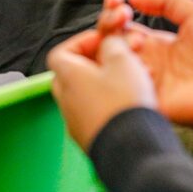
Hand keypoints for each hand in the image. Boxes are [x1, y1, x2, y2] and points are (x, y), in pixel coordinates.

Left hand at [48, 32, 155, 151]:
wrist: (130, 150)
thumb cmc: (122, 104)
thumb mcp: (123, 60)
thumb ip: (112, 44)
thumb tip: (108, 42)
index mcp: (66, 77)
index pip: (60, 53)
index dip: (81, 42)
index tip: (101, 40)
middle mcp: (65, 100)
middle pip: (73, 73)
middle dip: (96, 63)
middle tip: (117, 60)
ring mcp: (76, 122)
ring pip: (88, 94)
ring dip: (107, 83)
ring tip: (132, 81)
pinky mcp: (91, 138)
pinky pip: (97, 114)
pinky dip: (111, 104)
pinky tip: (132, 103)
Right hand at [124, 0, 192, 159]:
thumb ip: (166, 0)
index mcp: (156, 44)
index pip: (122, 27)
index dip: (114, 12)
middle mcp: (146, 62)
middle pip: (110, 42)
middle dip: (109, 24)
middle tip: (122, 16)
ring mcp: (144, 82)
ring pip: (110, 63)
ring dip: (113, 46)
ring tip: (135, 39)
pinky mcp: (147, 101)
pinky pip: (122, 89)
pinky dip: (123, 73)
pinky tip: (139, 63)